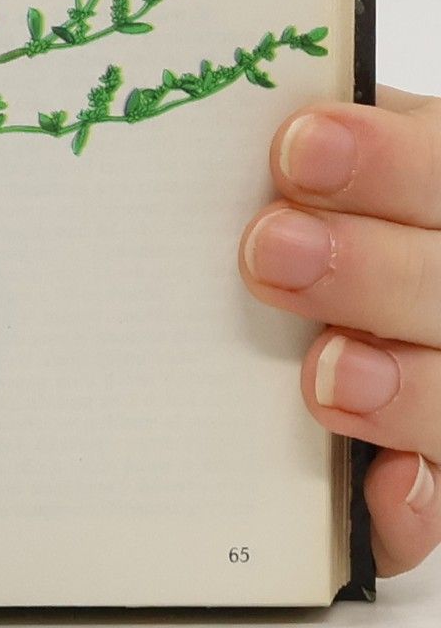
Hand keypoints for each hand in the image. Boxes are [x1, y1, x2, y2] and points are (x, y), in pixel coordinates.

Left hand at [241, 89, 440, 576]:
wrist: (304, 313)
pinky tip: (381, 483)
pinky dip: (415, 500)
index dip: (390, 160)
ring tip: (326, 371)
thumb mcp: (291, 176)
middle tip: (270, 250)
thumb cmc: (285, 226)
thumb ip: (269, 163)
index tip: (298, 148)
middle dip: (369, 268)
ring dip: (404, 384)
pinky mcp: (428, 470)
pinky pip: (437, 499)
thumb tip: (208, 127)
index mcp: (426, 186)